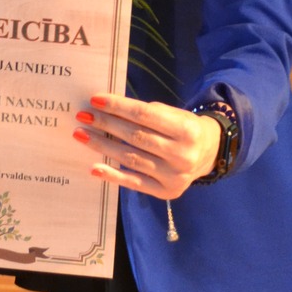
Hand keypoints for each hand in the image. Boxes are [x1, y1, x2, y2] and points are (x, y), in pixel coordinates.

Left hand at [74, 93, 221, 199]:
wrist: (209, 154)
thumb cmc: (183, 128)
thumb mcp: (173, 114)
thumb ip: (146, 113)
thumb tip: (107, 109)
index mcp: (186, 130)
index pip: (144, 116)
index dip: (118, 107)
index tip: (95, 100)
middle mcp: (182, 155)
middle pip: (135, 137)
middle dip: (106, 125)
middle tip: (83, 116)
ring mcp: (174, 176)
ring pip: (131, 159)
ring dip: (102, 146)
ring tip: (82, 135)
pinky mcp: (165, 192)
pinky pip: (134, 183)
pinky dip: (112, 175)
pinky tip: (94, 167)